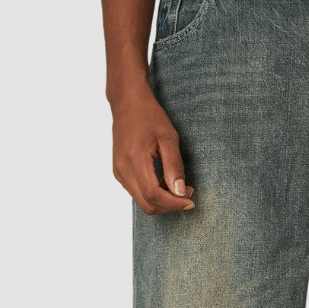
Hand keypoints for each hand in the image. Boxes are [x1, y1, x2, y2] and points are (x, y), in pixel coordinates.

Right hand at [111, 89, 194, 214]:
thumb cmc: (149, 116)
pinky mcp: (119, 172)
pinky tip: (163, 179)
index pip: (153, 195)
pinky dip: (153, 193)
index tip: (190, 200)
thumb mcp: (169, 138)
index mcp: (134, 160)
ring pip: (142, 201)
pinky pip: (137, 192)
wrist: (127, 103)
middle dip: (169, 205)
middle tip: (186, 192)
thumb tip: (180, 192)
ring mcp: (118, 172)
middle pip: (147, 205)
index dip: (174, 203)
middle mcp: (122, 170)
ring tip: (175, 183)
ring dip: (162, 199)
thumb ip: (174, 166)